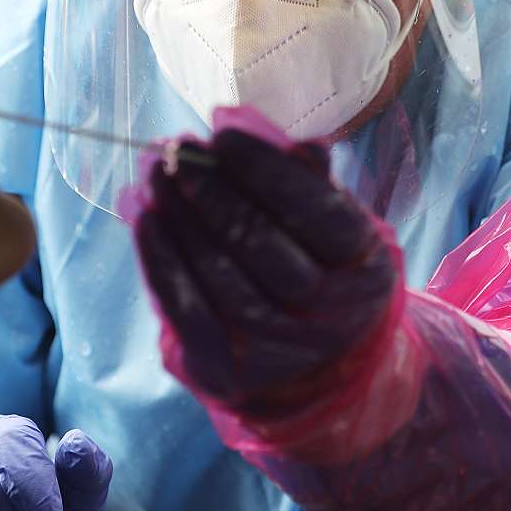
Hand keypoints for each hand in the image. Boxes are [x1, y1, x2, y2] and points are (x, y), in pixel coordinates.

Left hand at [130, 111, 402, 412]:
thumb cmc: (318, 273)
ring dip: (180, 220)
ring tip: (157, 176)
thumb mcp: (335, 229)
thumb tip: (277, 135)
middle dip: (212, 192)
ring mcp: (277, 350)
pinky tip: (147, 220)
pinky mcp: (228, 372)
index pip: (315, 212)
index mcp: (363, 267)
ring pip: (220, 277)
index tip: (222, 136)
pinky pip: (186, 311)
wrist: (317, 375)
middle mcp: (328, 317)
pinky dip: (162, 261)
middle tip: (176, 152)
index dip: (265, 171)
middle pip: (262, 245)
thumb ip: (308, 183)